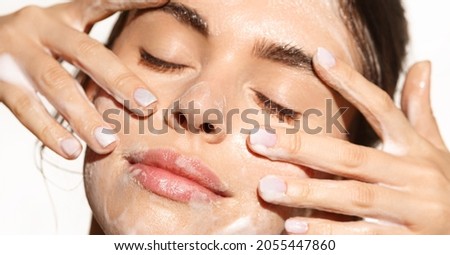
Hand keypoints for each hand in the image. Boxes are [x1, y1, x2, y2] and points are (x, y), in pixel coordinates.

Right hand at [0, 0, 166, 158]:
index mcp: (64, 16)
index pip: (101, 2)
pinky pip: (26, 108)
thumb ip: (95, 53)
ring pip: (55, 84)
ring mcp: (17, 51)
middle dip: (119, 80)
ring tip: (108, 143)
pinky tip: (71, 150)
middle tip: (148, 106)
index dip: (132, 0)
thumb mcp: (64, 37)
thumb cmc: (36, 49)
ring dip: (84, 116)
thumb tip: (138, 85)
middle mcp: (41, 27)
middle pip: (86, 52)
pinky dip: (50, 131)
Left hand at [248, 48, 449, 233]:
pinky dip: (328, 233)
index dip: (351, 83)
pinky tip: (295, 226)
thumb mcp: (432, 148)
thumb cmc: (439, 186)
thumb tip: (422, 65)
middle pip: (352, 157)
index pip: (381, 108)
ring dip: (309, 192)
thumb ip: (419, 110)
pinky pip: (361, 237)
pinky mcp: (406, 242)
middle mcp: (413, 176)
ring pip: (354, 197)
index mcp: (414, 150)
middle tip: (260, 141)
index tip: (318, 59)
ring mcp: (412, 211)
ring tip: (268, 187)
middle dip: (303, 148)